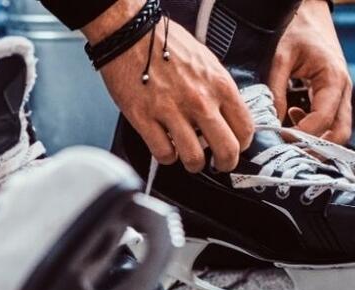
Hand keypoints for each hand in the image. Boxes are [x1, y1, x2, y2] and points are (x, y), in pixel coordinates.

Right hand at [84, 0, 253, 172]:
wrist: (132, 36)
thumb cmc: (165, 45)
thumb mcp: (206, 63)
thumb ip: (217, 90)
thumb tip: (222, 115)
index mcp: (219, 85)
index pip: (245, 128)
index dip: (242, 145)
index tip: (235, 147)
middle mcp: (199, 101)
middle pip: (226, 150)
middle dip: (224, 164)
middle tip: (218, 165)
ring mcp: (171, 112)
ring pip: (194, 158)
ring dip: (193, 164)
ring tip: (188, 159)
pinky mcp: (145, 119)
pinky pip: (163, 153)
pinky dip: (167, 156)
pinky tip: (166, 147)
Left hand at [270, 0, 351, 143]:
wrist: (308, 14)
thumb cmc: (294, 31)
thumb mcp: (279, 58)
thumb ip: (275, 91)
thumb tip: (269, 123)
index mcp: (333, 79)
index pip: (323, 119)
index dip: (301, 135)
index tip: (278, 143)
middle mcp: (343, 89)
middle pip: (339, 132)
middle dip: (315, 148)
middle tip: (286, 155)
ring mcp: (340, 94)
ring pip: (337, 129)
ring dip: (315, 140)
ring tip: (286, 141)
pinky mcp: (333, 95)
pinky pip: (330, 120)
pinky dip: (313, 129)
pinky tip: (290, 121)